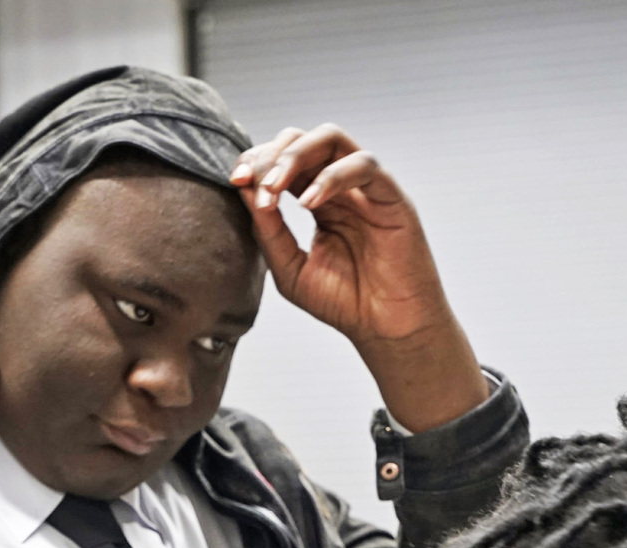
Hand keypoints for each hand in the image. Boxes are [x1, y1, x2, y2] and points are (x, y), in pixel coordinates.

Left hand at [231, 125, 485, 431]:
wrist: (386, 330)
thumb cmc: (344, 302)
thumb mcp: (290, 269)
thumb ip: (268, 231)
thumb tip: (244, 188)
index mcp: (317, 200)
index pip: (283, 160)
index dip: (257, 162)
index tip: (235, 180)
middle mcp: (341, 187)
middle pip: (303, 139)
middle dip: (271, 155)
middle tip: (252, 180)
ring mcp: (366, 189)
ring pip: (331, 139)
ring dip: (296, 156)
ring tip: (275, 188)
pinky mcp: (391, 197)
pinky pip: (363, 165)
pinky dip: (331, 177)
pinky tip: (309, 204)